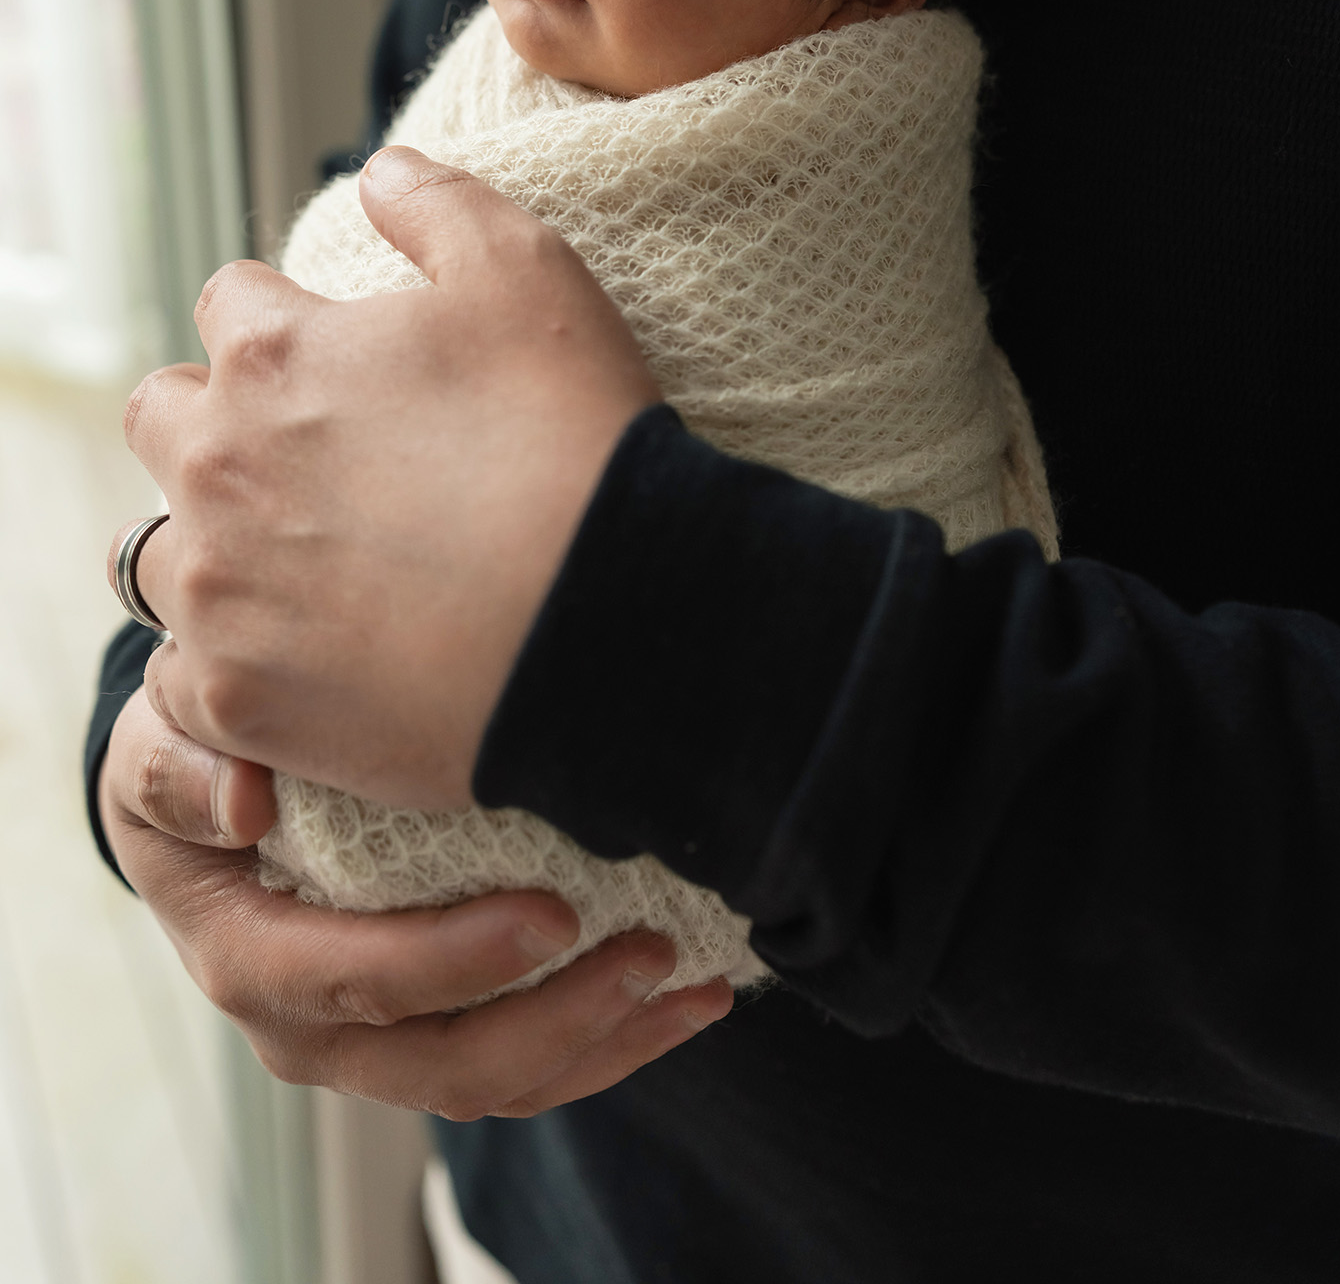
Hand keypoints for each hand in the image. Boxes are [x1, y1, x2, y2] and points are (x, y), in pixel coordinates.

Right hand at [100, 688, 731, 1113]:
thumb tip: (242, 803)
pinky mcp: (437, 1030)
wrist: (213, 792)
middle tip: (650, 949)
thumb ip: (181, 767)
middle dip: (557, 1017)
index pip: (349, 981)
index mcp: (247, 955)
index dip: (450, 963)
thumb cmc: (196, 753)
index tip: (551, 914)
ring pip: (500, 1083)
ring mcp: (378, 1041)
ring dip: (605, 1041)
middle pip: (442, 1064)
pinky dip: (614, 1041)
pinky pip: (530, 1066)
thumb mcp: (161, 742)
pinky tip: (691, 996)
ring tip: (692, 983)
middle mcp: (311, 1026)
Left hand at [114, 148, 660, 806]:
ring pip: (152, 554)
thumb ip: (437, 203)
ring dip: (205, 544)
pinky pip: (179, 680)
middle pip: (160, 418)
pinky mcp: (237, 698)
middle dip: (213, 420)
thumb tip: (378, 170)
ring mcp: (218, 590)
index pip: (228, 302)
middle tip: (304, 456)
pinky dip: (223, 665)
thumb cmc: (570, 436)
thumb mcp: (527, 272)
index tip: (338, 358)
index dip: (285, 320)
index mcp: (273, 353)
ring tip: (288, 564)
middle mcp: (217, 464)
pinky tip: (294, 661)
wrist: (608, 619)